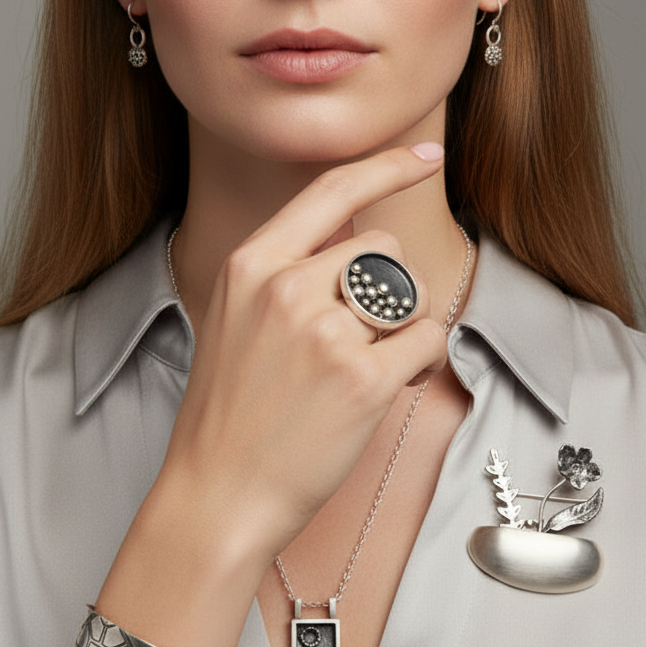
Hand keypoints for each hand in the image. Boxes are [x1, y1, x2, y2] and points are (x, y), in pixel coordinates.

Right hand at [97, 144, 447, 646]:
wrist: (218, 493)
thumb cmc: (227, 416)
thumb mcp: (233, 323)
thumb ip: (284, 276)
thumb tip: (350, 240)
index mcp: (251, 266)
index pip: (332, 190)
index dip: (386, 165)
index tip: (425, 154)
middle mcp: (287, 287)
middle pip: (381, 250)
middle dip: (386, 289)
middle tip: (366, 336)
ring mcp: (325, 332)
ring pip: (407, 294)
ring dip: (402, 326)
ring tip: (374, 366)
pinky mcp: (363, 378)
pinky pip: (427, 340)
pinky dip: (420, 361)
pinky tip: (391, 385)